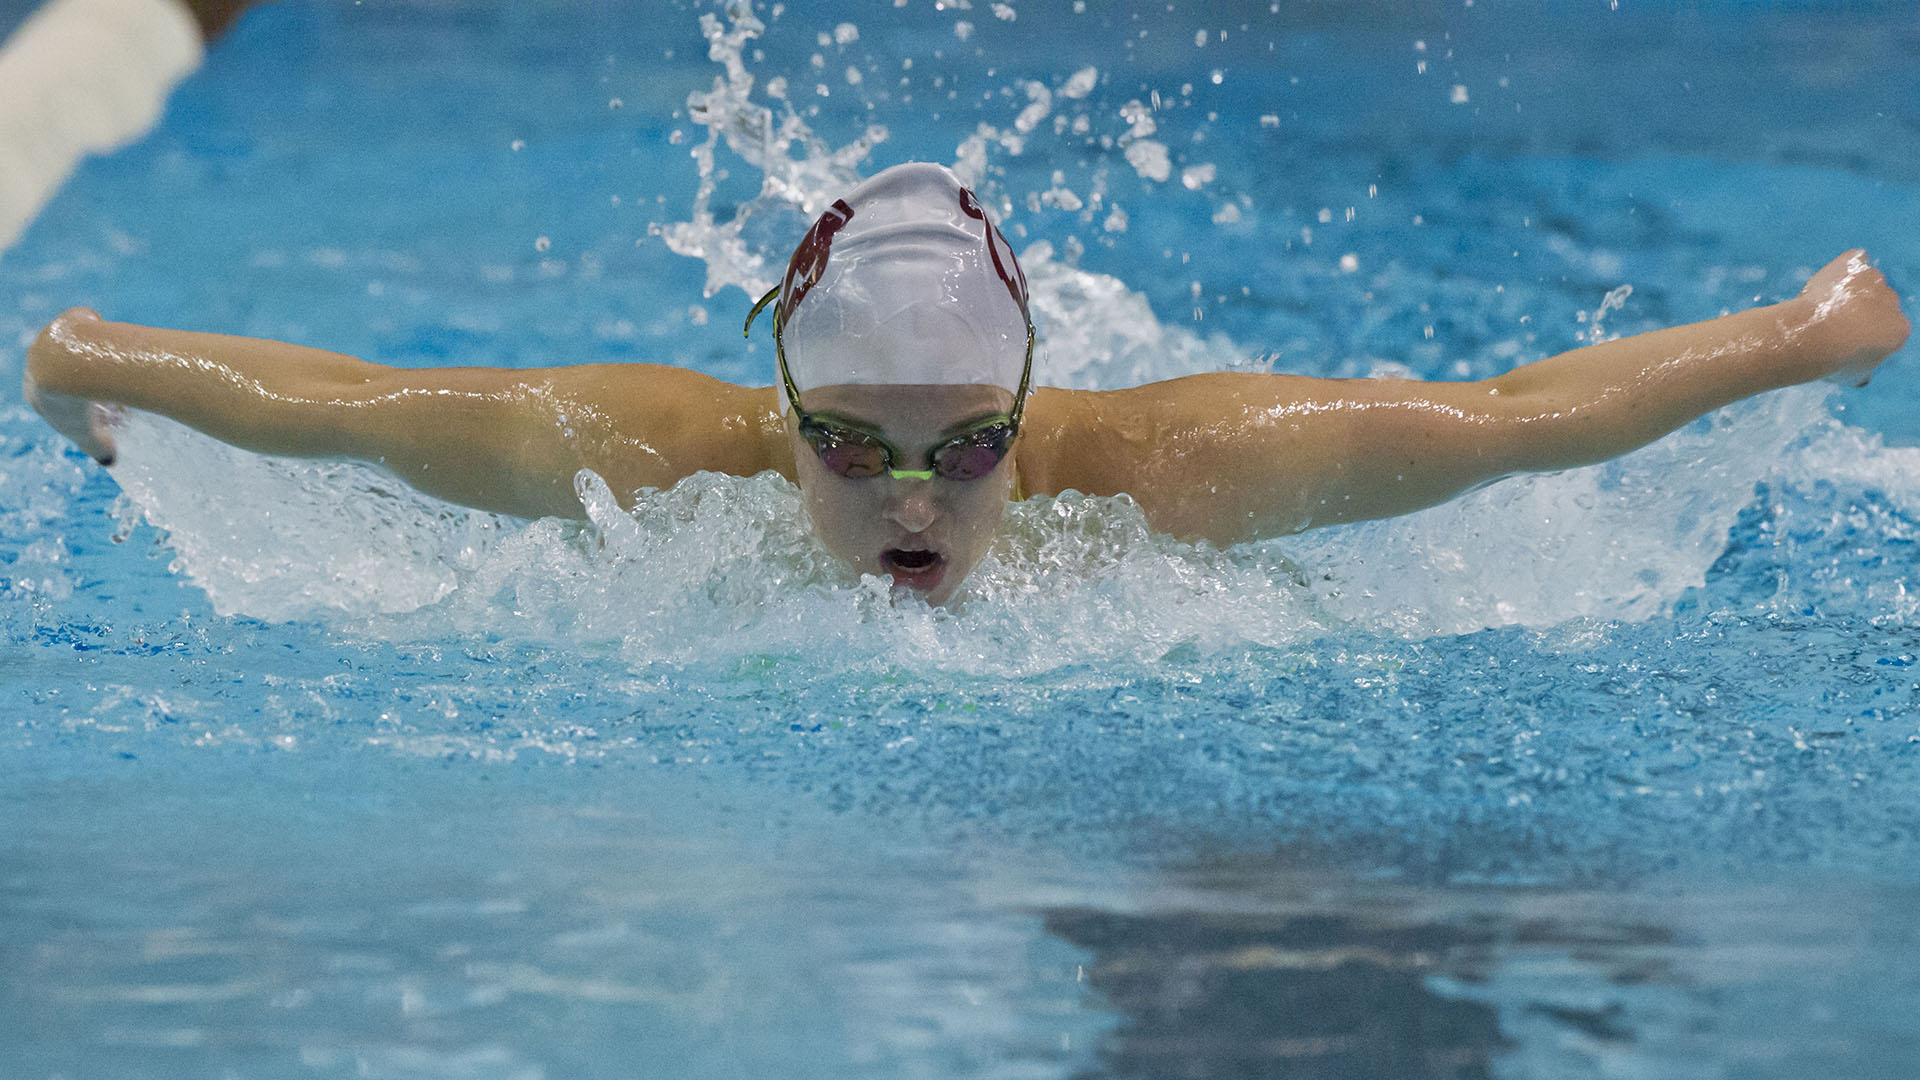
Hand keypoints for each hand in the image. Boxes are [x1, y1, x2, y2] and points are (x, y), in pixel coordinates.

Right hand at [24, 307, 120, 464]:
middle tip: (114, 388)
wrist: (68, 365)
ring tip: (118, 366)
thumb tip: (109, 460)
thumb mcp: (85, 433)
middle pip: (67, 371)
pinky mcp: (68, 321)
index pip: (56, 399)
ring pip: (77, 348)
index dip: (79, 405)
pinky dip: (100, 333)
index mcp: (35, 388)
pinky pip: (87, 325)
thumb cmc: (73, 402)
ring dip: (95, 355)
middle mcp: (38, 360)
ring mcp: (52, 339)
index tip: (101, 409)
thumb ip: (97, 447)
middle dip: (88, 380)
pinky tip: (115, 342)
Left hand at [1793, 250, 1909, 386]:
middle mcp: (1893, 302)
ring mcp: (1875, 280)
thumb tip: (1862, 375)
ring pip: (1866, 282)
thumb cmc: (1833, 361)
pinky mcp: (1856, 265)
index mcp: (1898, 331)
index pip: (1887, 328)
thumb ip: (1862, 369)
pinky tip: (1829, 279)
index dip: (1865, 331)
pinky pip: (1855, 260)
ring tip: (1823, 303)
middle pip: (1879, 303)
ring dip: (1850, 290)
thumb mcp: (1853, 376)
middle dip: (1859, 310)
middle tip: (1831, 320)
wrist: (1813, 336)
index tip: (1845, 337)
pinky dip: (1845, 267)